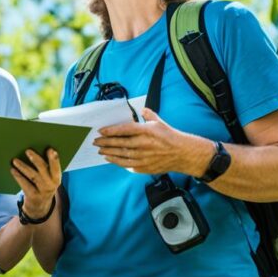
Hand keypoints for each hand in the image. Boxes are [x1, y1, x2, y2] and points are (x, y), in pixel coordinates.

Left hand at [10, 148, 60, 218]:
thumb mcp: (50, 179)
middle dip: (36, 159)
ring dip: (23, 167)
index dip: (54, 159)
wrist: (40, 207)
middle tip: (28, 150)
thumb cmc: (44, 186)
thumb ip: (48, 168)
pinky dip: (18, 176)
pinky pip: (24, 184)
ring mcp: (42, 191)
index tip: (50, 149)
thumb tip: (38, 151)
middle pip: (43, 169)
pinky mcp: (32, 196)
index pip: (56, 167)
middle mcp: (51, 184)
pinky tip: (13, 170)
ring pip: (32, 176)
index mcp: (57, 178)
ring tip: (15, 160)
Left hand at [94, 108, 212, 175]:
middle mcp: (143, 144)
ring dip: (109, 152)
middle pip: (120, 143)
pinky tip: (110, 159)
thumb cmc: (170, 136)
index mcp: (146, 131)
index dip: (111, 130)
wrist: (181, 153)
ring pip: (121, 155)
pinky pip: (127, 165)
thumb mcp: (159, 121)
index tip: (101, 130)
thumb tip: (142, 109)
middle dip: (105, 142)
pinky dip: (117, 162)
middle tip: (96, 141)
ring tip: (100, 150)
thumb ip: (148, 114)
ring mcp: (143, 157)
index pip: (124, 129)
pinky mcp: (143, 167)